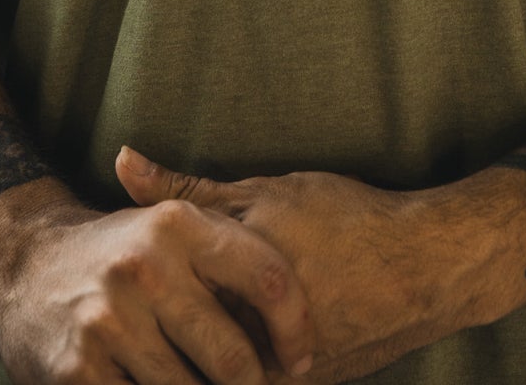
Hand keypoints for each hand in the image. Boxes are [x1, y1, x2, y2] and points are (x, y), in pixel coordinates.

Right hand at [0, 192, 315, 384]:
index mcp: (179, 225)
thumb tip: (311, 286)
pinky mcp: (78, 371)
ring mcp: (108, 321)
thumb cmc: (121, 251)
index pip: (267, 278)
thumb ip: (232, 250)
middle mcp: (145, 267)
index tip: (303, 359)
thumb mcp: (172, 226)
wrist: (25, 263)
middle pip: (233, 356)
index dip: (296, 328)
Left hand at [115, 148, 482, 383]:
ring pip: (209, 373)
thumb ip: (187, 190)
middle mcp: (245, 336)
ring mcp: (274, 371)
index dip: (130, 296)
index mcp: (227, 284)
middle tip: (127, 325)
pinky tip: (217, 354)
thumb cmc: (343, 219)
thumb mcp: (263, 193)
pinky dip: (236, 372)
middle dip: (149, 340)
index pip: (155, 300)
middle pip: (175, 345)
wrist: (421, 267)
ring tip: (164, 346)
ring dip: (187, 359)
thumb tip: (121, 162)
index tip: (104, 292)